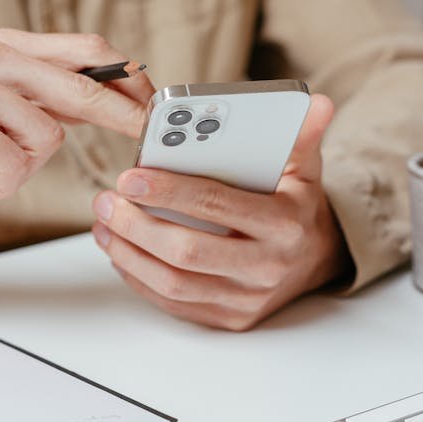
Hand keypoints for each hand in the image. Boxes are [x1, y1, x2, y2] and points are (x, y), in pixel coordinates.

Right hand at [0, 29, 153, 207]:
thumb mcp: (11, 104)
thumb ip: (57, 97)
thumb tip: (123, 101)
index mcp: (14, 44)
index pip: (89, 51)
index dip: (129, 80)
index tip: (154, 108)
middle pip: (82, 87)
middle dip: (123, 118)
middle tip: (146, 139)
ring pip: (48, 136)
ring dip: (29, 166)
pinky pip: (14, 163)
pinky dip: (3, 184)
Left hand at [91, 94, 351, 329]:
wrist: (317, 259)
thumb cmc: (296, 206)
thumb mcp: (305, 167)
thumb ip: (302, 134)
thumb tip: (317, 103)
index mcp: (284, 224)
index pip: (217, 205)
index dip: (168, 191)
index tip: (130, 177)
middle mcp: (267, 266)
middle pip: (188, 251)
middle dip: (137, 226)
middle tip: (106, 201)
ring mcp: (247, 299)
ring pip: (174, 283)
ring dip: (130, 254)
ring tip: (104, 224)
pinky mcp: (230, 318)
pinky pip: (174, 304)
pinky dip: (140, 278)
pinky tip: (121, 252)